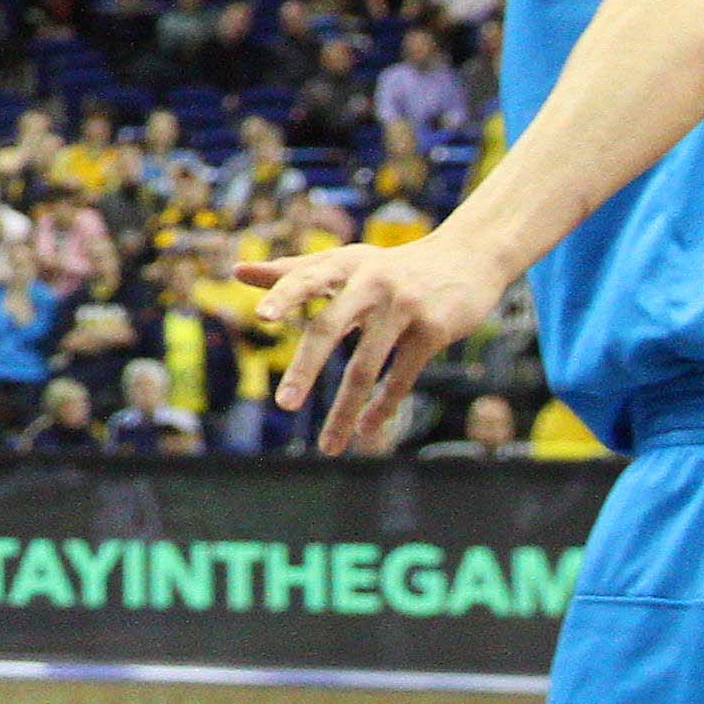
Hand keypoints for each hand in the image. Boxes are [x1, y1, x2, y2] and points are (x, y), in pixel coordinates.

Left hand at [244, 233, 510, 452]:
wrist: (467, 258)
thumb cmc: (389, 266)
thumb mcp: (344, 262)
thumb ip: (291, 271)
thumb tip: (236, 271)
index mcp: (343, 265)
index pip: (306, 279)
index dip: (285, 296)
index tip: (262, 318)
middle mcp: (371, 283)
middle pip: (331, 327)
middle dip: (306, 368)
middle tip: (284, 405)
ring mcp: (404, 307)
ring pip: (367, 367)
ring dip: (345, 410)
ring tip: (329, 446)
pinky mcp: (433, 330)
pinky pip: (401, 376)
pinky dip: (382, 406)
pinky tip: (366, 429)